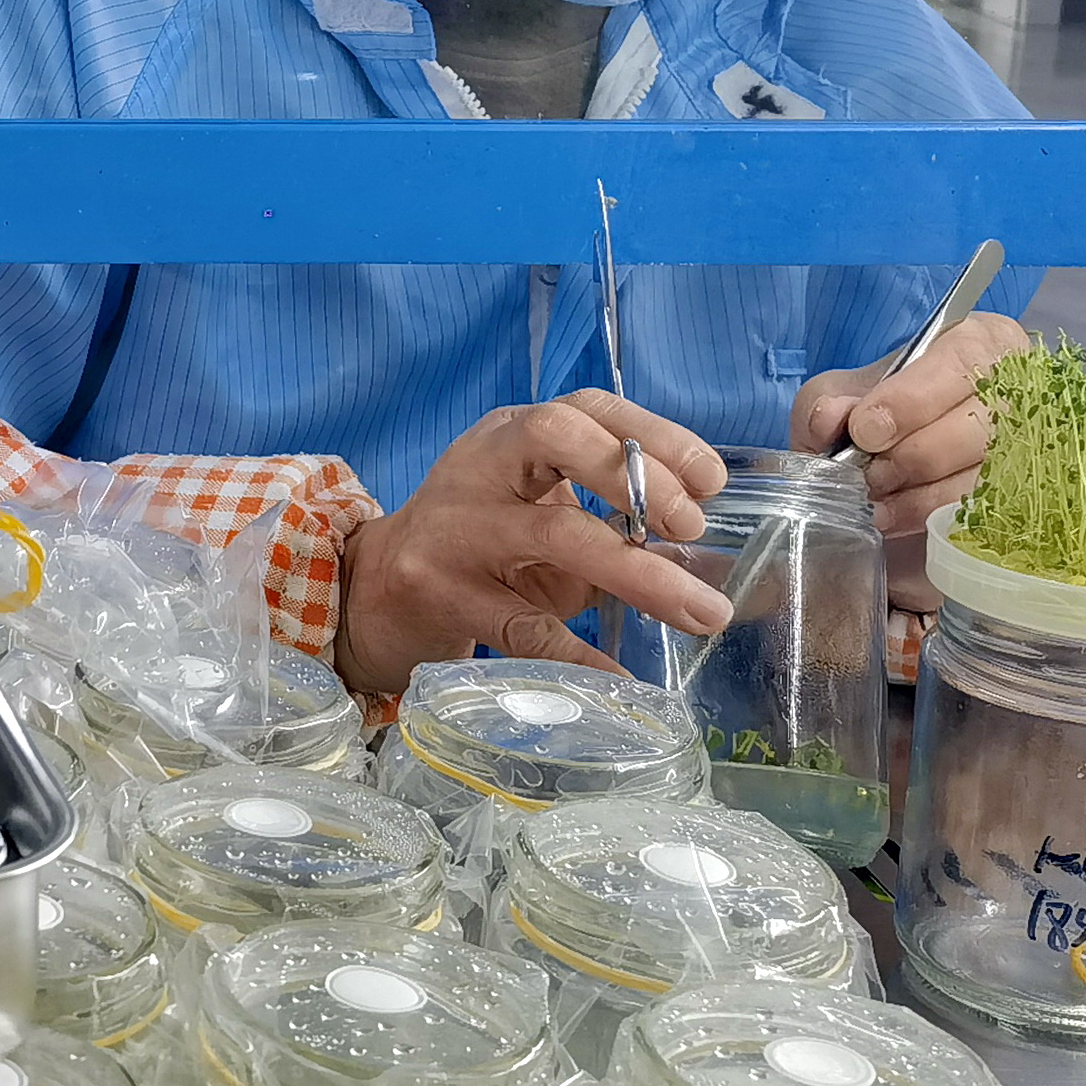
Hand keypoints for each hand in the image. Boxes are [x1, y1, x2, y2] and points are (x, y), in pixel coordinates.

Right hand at [335, 392, 733, 696]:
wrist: (373, 592)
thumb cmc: (479, 547)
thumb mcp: (535, 512)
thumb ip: (608, 520)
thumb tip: (705, 554)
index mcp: (509, 438)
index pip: (585, 408)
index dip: (655, 435)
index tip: (712, 481)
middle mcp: (479, 468)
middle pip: (557, 437)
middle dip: (637, 475)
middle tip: (691, 527)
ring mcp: (456, 529)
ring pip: (553, 533)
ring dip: (639, 572)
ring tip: (702, 612)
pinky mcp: (443, 594)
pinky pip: (525, 625)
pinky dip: (581, 654)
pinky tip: (623, 677)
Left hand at [794, 309, 1027, 611]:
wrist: (904, 457)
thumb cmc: (881, 411)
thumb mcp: (844, 393)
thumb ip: (828, 400)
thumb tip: (831, 418)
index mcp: (982, 342)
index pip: (963, 360)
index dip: (913, 399)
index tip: (867, 431)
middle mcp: (1023, 388)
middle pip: (982, 423)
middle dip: (914, 455)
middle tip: (868, 474)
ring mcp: (1038, 443)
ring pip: (990, 473)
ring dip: (922, 494)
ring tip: (876, 500)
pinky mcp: (1032, 493)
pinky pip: (991, 512)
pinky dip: (937, 518)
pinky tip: (899, 519)